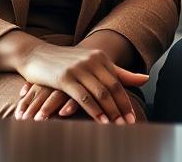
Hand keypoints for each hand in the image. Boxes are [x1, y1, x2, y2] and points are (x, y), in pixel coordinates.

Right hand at [14, 43, 147, 124]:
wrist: (36, 54)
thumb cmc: (66, 62)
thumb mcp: (92, 64)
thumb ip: (118, 73)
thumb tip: (146, 78)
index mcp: (101, 57)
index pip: (119, 82)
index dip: (126, 101)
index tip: (133, 117)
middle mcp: (93, 61)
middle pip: (112, 88)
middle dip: (121, 108)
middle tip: (128, 125)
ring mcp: (79, 68)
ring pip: (100, 93)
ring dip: (109, 112)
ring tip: (116, 127)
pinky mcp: (65, 77)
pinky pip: (83, 97)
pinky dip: (93, 110)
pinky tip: (99, 121)